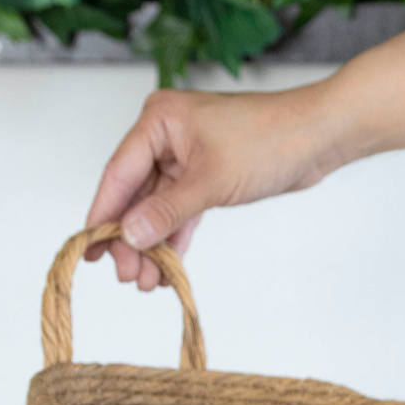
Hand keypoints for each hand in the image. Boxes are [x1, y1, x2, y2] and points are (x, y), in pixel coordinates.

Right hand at [84, 81, 353, 289]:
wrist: (316, 138)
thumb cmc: (268, 143)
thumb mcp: (211, 182)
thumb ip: (168, 212)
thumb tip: (128, 236)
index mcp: (158, 121)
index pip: (119, 174)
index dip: (102, 215)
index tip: (88, 250)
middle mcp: (166, 137)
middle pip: (136, 195)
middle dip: (130, 238)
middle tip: (126, 277)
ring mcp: (186, 158)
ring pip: (158, 208)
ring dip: (152, 244)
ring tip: (146, 282)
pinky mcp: (206, 177)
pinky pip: (181, 212)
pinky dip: (175, 238)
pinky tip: (167, 267)